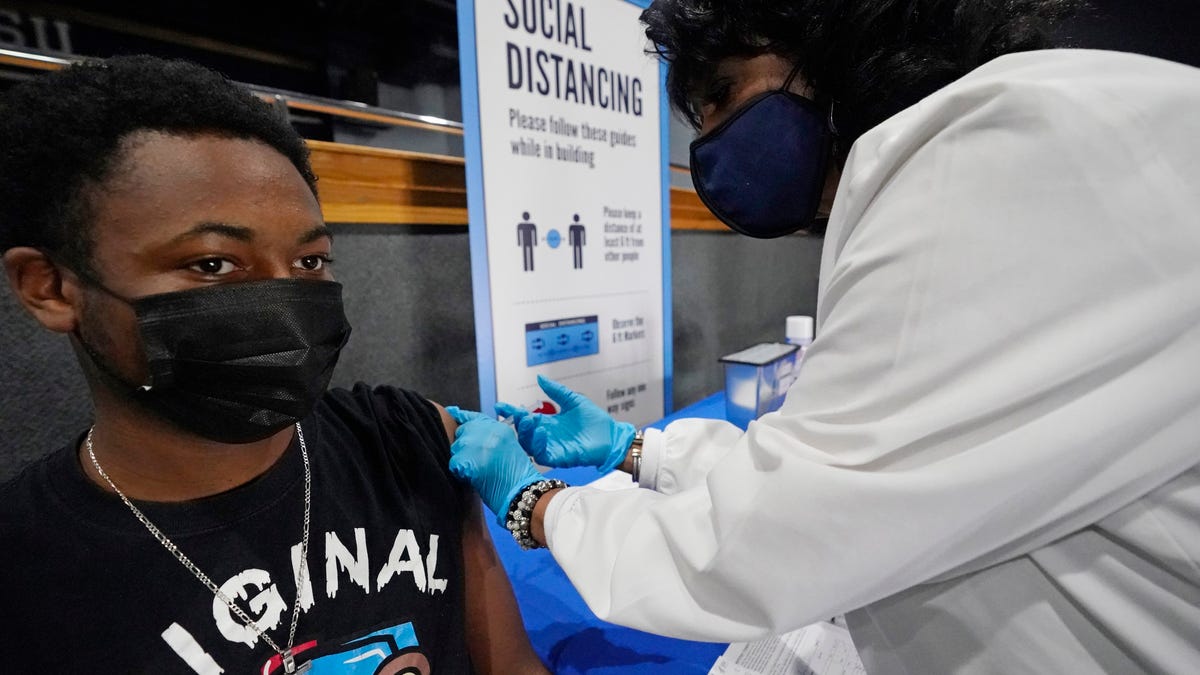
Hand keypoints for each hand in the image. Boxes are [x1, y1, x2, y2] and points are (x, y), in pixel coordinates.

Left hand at [446, 407, 543, 523]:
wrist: (522, 492)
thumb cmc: (515, 476)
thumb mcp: (507, 447)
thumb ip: (488, 437)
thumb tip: (464, 431)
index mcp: (498, 427)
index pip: (473, 417)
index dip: (460, 416)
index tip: (452, 412)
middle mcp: (488, 431)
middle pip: (461, 433)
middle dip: (463, 447)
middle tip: (476, 462)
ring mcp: (478, 444)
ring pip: (455, 449)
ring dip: (461, 461)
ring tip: (478, 471)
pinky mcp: (470, 459)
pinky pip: (454, 464)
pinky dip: (460, 473)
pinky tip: (474, 478)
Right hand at [494, 375, 634, 472]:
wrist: (611, 435)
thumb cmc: (594, 420)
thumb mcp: (573, 400)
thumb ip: (556, 391)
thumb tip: (540, 378)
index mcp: (547, 422)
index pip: (525, 417)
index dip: (511, 412)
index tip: (500, 405)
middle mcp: (545, 435)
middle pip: (523, 432)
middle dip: (516, 422)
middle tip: (516, 413)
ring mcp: (550, 447)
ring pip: (528, 444)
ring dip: (525, 432)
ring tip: (528, 419)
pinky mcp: (557, 457)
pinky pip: (541, 453)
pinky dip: (538, 443)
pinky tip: (541, 431)